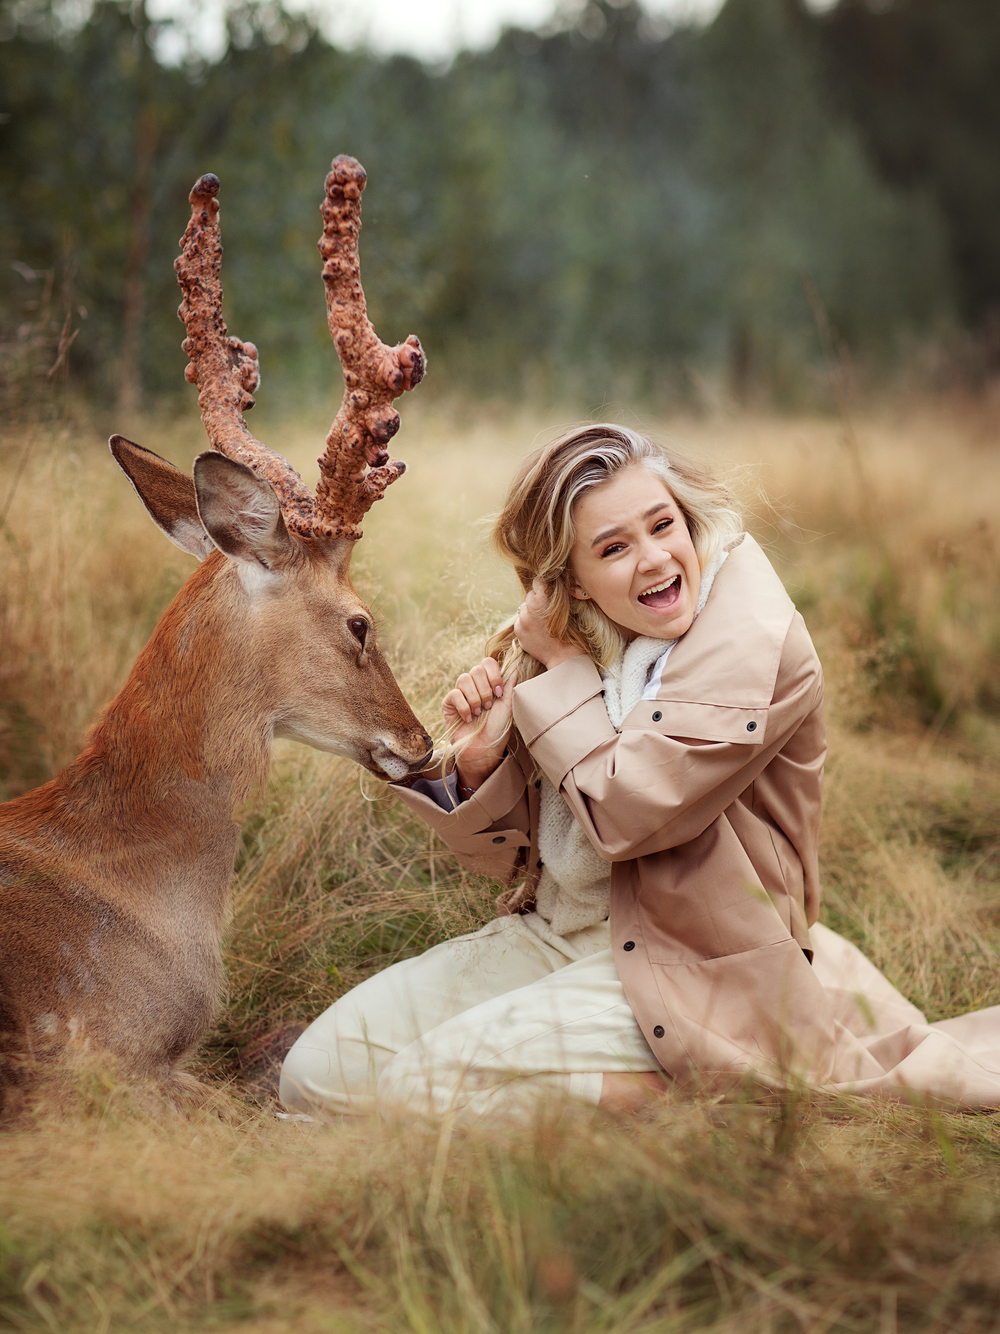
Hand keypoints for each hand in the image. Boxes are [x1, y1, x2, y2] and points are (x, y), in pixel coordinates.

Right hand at [443, 657, 517, 789]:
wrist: (484, 748)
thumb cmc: (497, 727)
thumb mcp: (508, 704)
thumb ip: (510, 683)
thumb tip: (518, 663)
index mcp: (488, 682)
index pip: (487, 662)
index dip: (494, 674)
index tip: (499, 693)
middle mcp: (473, 684)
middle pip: (476, 669)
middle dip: (485, 690)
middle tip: (489, 706)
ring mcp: (460, 693)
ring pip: (464, 679)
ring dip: (475, 698)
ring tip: (479, 712)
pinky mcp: (449, 703)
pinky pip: (454, 694)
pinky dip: (464, 707)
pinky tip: (468, 718)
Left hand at [513, 577, 586, 670]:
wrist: (564, 656)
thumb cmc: (571, 632)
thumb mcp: (567, 608)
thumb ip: (556, 595)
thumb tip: (551, 586)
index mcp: (541, 599)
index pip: (538, 582)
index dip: (544, 586)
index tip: (547, 590)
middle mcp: (528, 608)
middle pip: (530, 595)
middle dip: (537, 600)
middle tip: (547, 609)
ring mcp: (521, 621)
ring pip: (524, 608)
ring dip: (531, 612)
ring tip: (542, 622)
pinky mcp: (518, 631)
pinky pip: (521, 621)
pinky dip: (527, 623)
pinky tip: (538, 630)